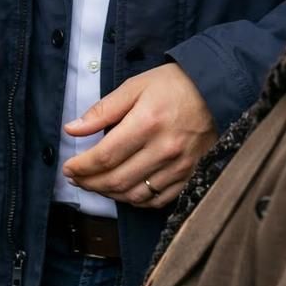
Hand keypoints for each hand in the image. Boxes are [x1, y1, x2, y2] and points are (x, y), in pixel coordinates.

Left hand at [62, 64, 215, 208]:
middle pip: (117, 180)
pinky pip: (157, 200)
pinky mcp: (191, 176)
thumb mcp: (135, 86)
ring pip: (135, 195)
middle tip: (76, 178)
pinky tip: (124, 191)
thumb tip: (72, 129)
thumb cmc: (173, 85)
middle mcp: (163, 149)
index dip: (82, 166)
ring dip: (109, 194)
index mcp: (147, 123)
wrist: (216, 91)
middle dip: (90, 183)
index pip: (105, 156)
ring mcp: (179, 167)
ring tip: (96, 184)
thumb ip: (103, 110)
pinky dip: (136, 200)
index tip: (68, 168)